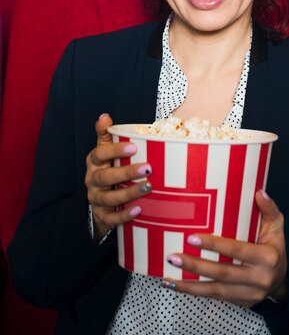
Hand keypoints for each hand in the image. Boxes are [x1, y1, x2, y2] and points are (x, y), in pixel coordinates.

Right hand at [85, 113, 152, 240]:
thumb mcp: (105, 151)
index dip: (115, 151)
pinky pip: (111, 218)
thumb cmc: (107, 168)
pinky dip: (124, 215)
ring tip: (148, 187)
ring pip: (109, 198)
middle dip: (127, 172)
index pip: (100, 154)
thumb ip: (107, 135)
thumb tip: (105, 116)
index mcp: (94, 162)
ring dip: (129, 193)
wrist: (99, 200)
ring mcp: (96, 198)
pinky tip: (138, 210)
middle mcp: (93, 180)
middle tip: (148, 168)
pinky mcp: (102, 216)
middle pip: (106, 177)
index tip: (134, 147)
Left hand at [162, 190, 287, 305]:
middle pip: (222, 273)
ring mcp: (249, 294)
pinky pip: (215, 298)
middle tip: (173, 257)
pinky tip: (177, 286)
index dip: (214, 245)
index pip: (237, 250)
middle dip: (195, 266)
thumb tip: (260, 192)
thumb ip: (269, 209)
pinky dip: (195, 293)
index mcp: (267, 257)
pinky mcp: (241, 302)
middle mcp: (258, 278)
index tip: (192, 238)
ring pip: (215, 291)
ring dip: (189, 285)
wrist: (285, 279)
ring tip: (168, 278)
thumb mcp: (277, 226)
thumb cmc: (275, 246)